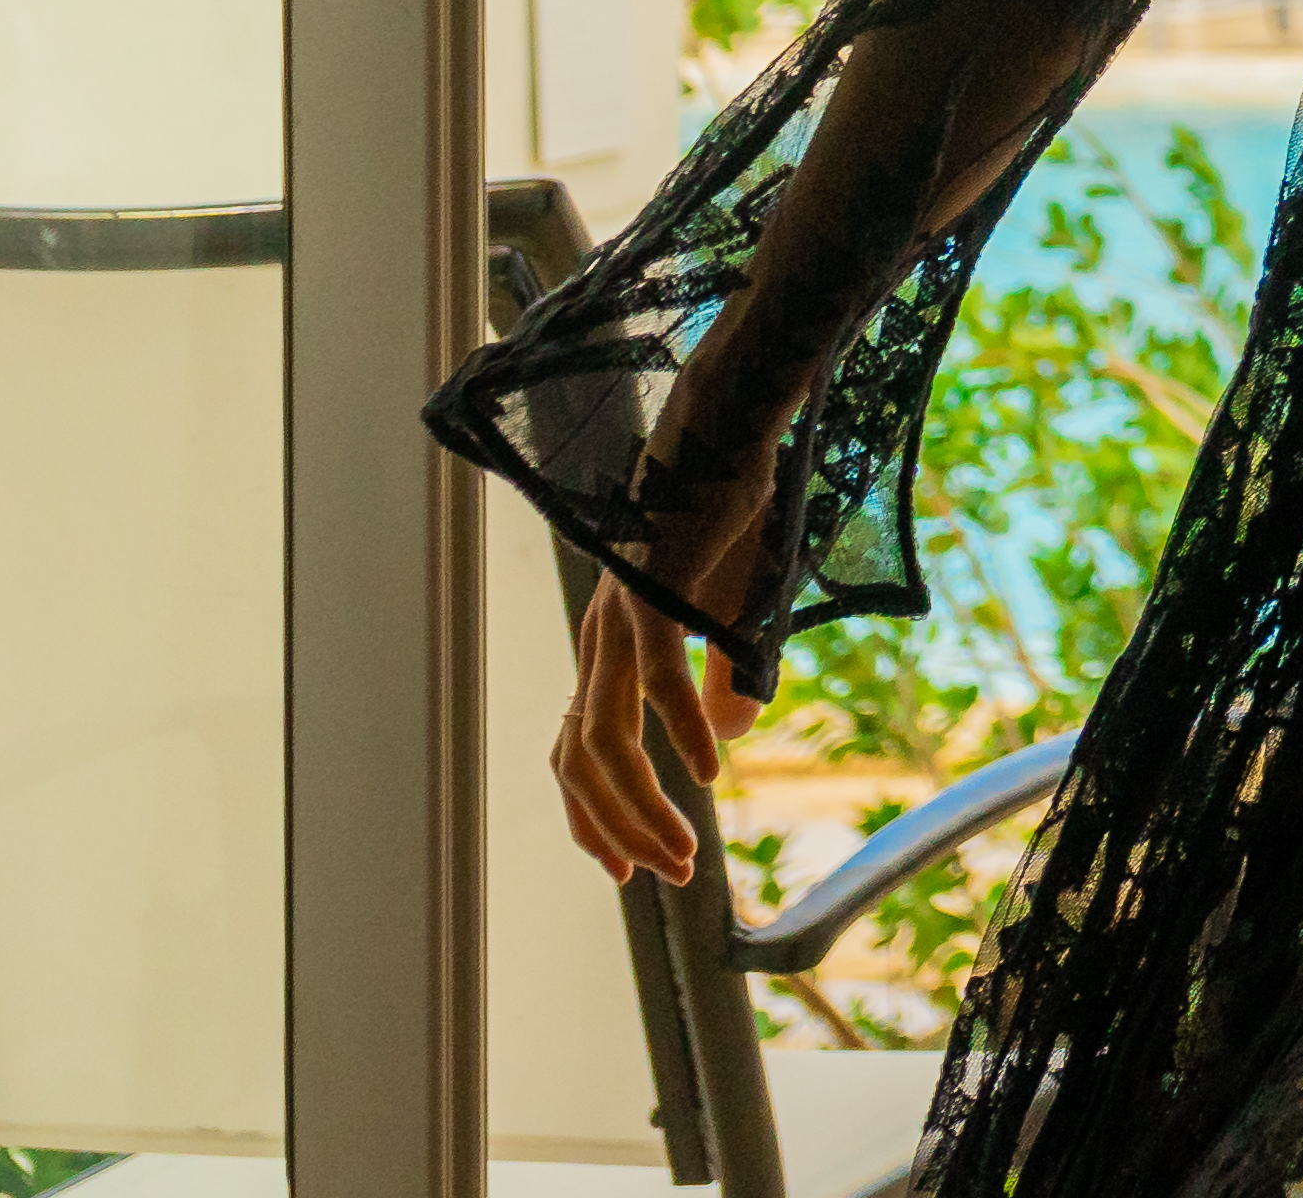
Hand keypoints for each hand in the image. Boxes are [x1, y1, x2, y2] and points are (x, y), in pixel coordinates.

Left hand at [553, 542, 764, 888]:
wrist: (720, 426)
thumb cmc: (723, 513)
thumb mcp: (728, 612)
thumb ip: (722, 675)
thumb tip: (727, 738)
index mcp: (609, 647)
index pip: (574, 755)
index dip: (594, 819)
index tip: (629, 868)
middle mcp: (600, 639)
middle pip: (581, 763)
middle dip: (620, 831)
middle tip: (666, 876)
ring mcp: (621, 617)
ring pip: (606, 739)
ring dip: (643, 806)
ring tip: (684, 850)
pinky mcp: (655, 591)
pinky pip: (658, 677)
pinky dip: (680, 731)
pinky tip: (709, 771)